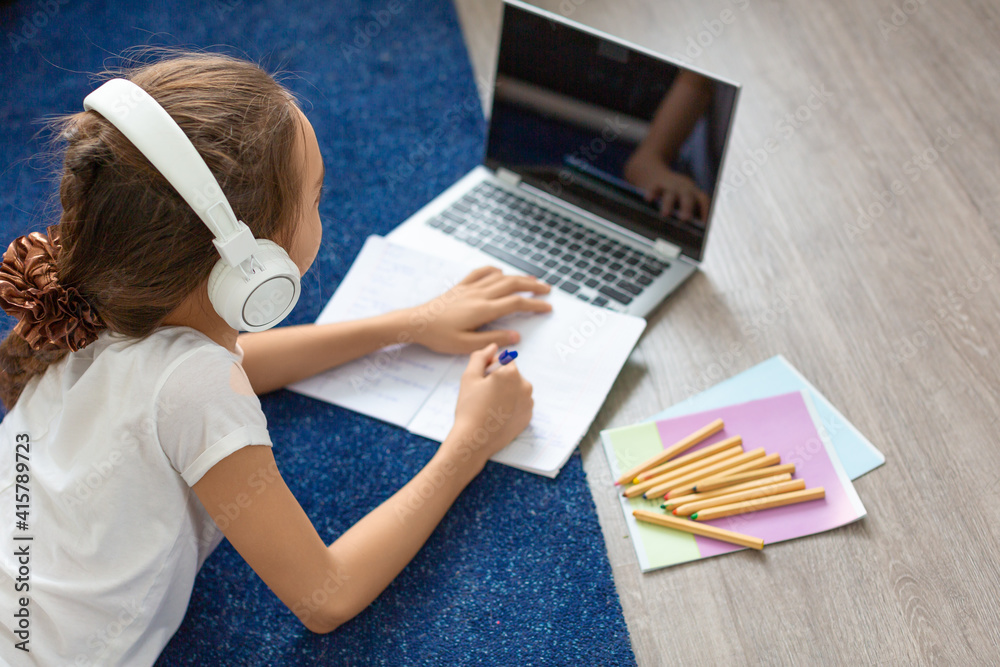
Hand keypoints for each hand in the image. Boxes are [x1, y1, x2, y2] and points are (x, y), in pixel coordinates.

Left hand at [406, 266, 551, 353]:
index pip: (516, 304)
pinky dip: (494, 270)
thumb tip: (515, 337)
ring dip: (518, 277)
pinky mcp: (461, 286)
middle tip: (547, 290)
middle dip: (532, 286)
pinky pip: (481, 272)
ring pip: (500, 277)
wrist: (416, 322)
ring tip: (532, 280)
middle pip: (512, 285)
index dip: (534, 304)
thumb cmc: (439, 337)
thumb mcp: (466, 345)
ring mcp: (470, 288)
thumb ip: (492, 340)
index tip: (547, 307)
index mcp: (483, 310)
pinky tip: (500, 271)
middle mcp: (479, 295)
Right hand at [445, 343, 533, 469]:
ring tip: (490, 407)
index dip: (490, 368)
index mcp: (512, 373)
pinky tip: (497, 415)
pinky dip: (511, 407)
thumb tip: (492, 347)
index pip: (504, 360)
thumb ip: (480, 357)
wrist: (474, 439)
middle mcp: (525, 386)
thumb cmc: (469, 407)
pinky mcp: (528, 418)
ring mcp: (529, 403)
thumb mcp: (469, 377)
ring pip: (516, 390)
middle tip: (483, 395)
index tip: (481, 381)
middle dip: (500, 380)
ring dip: (506, 393)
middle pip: (512, 375)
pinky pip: (520, 405)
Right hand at [624, 151, 709, 221]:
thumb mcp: (683, 199)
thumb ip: (688, 213)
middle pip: (688, 197)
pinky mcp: (656, 183)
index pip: (703, 200)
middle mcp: (684, 188)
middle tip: (685, 219)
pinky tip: (648, 200)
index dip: (704, 212)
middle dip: (687, 208)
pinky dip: (652, 193)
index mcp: (693, 193)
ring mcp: (670, 185)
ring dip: (668, 204)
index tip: (703, 226)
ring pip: (671, 193)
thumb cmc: (672, 194)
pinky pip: (655, 187)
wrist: (652, 171)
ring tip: (665, 215)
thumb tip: (690, 235)